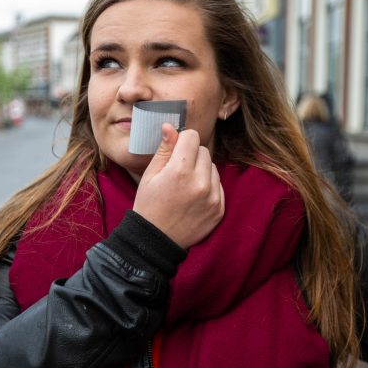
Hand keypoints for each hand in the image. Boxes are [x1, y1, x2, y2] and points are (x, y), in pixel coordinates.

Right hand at [133, 123, 224, 248]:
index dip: (181, 141)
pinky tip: (193, 198)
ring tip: (185, 186)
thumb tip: (170, 126)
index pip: (192, 137)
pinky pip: (218, 185)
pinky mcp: (219, 209)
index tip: (175, 150)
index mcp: (179, 171)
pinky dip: (208, 187)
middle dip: (191, 155)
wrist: (156, 242)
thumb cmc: (148, 206)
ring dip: (201, 171)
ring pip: (212, 167)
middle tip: (177, 172)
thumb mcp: (150, 175)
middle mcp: (200, 183)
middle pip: (204, 150)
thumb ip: (164, 149)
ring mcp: (213, 197)